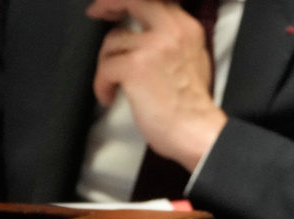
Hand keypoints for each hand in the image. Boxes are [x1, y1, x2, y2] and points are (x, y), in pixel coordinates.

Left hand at [86, 0, 226, 169]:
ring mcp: (151, 47)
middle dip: (107, 3)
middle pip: (130, 0)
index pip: (154, 0)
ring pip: (112, 41)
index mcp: (186, 28)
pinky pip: (105, 67)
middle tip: (96, 13)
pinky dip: (102, 84)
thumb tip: (147, 34)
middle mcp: (171, 31)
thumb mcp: (194, 60)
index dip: (129, 2)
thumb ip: (173, 40)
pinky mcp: (134, 67)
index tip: (116, 8)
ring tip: (114, 84)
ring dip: (107, 64)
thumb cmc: (192, 106)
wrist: (197, 131)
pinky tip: (110, 96)